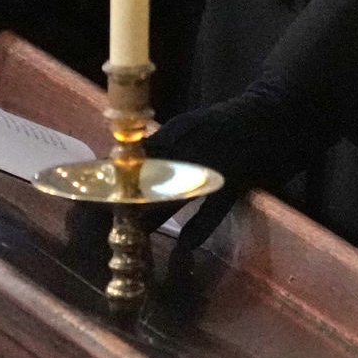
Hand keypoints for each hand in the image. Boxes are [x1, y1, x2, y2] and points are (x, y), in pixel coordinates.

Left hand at [64, 81, 328, 272]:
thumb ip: (163, 149)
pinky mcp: (239, 177)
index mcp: (173, 133)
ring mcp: (213, 162)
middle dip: (116, 208)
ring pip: (172, 194)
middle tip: (94, 234)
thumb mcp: (191, 130)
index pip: (127, 163)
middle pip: (143, 181)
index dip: (102, 186)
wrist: (279, 108)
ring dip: (149, 220)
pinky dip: (198, 228)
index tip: (77, 208)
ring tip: (129, 244)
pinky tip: (184, 248)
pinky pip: (215, 208)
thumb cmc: (232, 123)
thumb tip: (127, 173)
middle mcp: (187, 146)